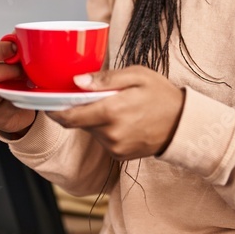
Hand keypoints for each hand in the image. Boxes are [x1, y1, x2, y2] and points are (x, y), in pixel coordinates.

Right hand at [0, 40, 36, 136]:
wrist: (18, 112)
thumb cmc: (14, 85)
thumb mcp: (15, 65)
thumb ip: (16, 49)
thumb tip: (20, 33)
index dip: (0, 49)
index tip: (17, 48)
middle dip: (5, 62)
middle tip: (22, 67)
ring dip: (9, 77)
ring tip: (24, 79)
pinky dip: (7, 95)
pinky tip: (16, 93)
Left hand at [48, 66, 184, 160]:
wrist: (185, 124)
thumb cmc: (162, 95)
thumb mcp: (137, 75)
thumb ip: (105, 79)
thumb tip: (77, 82)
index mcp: (111, 112)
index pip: (71, 117)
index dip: (55, 111)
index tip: (49, 103)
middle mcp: (110, 134)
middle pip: (80, 123)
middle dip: (82, 110)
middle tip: (95, 96)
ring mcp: (115, 148)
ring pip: (92, 132)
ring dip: (95, 120)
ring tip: (117, 107)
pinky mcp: (120, 157)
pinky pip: (104, 141)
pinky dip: (107, 130)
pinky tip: (124, 121)